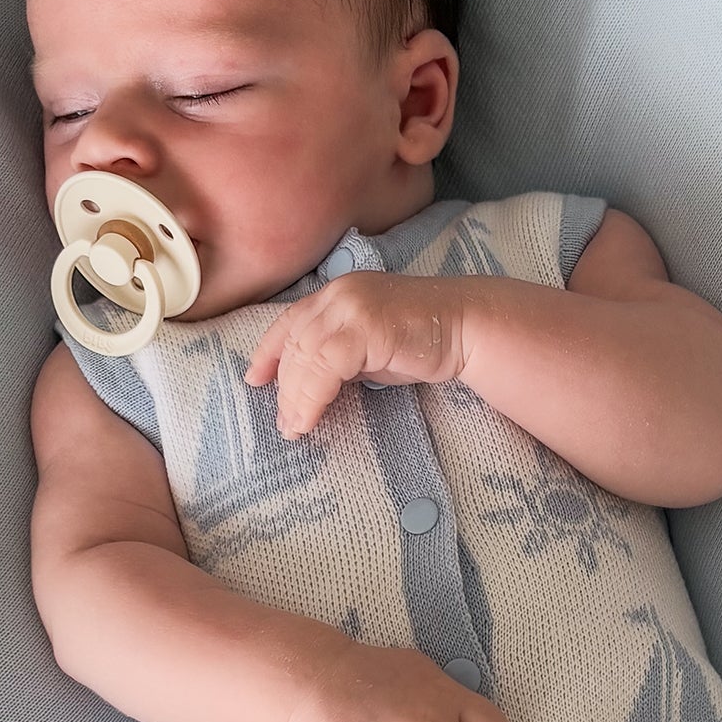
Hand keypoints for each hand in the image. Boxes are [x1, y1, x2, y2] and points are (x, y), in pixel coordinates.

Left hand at [246, 274, 467, 438]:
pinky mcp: (367, 326)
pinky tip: (310, 418)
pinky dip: (312, 396)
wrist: (467, 328)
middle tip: (284, 423)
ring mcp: (353, 306)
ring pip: (306, 356)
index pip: (289, 321)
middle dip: (284, 386)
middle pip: (295, 342)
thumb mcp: (369, 347)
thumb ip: (338, 357)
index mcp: (336, 293)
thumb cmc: (422, 341)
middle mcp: (339, 293)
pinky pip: (326, 366)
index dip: (267, 351)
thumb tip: (308, 387)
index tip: (254, 379)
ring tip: (294, 428)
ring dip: (295, 397)